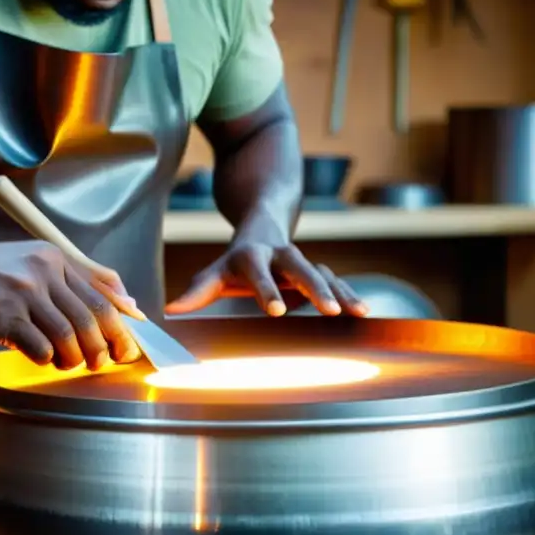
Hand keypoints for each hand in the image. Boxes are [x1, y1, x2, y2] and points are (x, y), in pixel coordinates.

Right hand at [0, 240, 142, 369]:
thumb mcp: (37, 259)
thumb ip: (80, 276)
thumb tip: (126, 302)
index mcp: (56, 260)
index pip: (102, 296)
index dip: (120, 326)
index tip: (126, 346)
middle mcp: (44, 274)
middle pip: (91, 318)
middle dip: (103, 347)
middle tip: (101, 362)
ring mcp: (24, 296)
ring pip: (68, 336)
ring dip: (75, 358)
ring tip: (69, 364)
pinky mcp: (4, 319)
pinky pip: (40, 347)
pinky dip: (48, 359)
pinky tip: (42, 358)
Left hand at [165, 220, 368, 317]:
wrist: (265, 220)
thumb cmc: (236, 259)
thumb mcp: (214, 273)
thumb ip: (197, 292)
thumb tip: (170, 310)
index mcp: (251, 255)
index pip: (258, 272)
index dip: (267, 290)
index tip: (276, 311)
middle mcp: (280, 254)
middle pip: (299, 266)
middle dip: (314, 287)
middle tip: (327, 310)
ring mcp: (302, 260)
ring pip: (323, 272)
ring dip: (339, 292)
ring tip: (355, 313)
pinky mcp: (318, 270)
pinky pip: (336, 282)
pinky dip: (349, 295)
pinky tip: (364, 313)